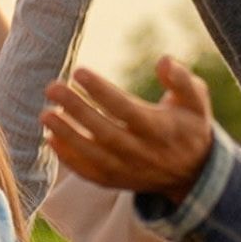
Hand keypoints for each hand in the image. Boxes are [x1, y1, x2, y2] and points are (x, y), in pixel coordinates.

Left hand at [42, 60, 218, 199]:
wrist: (192, 173)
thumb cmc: (190, 126)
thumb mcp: (196, 101)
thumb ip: (181, 79)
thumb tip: (164, 60)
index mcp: (160, 130)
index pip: (126, 109)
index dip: (101, 91)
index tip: (78, 72)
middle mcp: (142, 152)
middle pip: (104, 132)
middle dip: (76, 110)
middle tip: (52, 87)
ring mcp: (127, 170)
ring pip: (93, 155)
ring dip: (67, 135)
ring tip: (44, 114)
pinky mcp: (115, 181)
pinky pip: (89, 173)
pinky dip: (68, 159)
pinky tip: (50, 139)